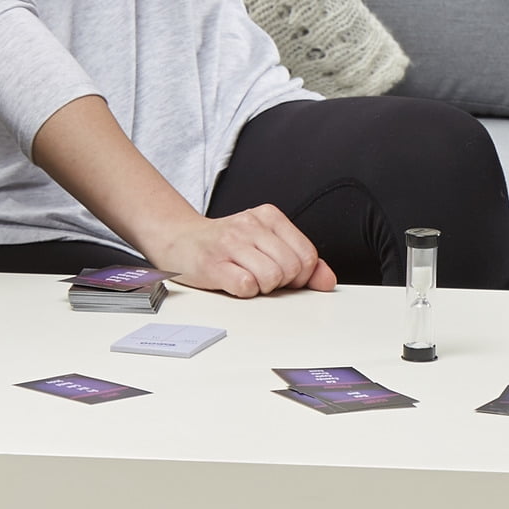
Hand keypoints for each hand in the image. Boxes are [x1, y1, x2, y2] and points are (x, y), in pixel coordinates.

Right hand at [147, 202, 336, 297]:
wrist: (181, 239)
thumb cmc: (227, 244)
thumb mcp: (267, 242)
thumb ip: (301, 259)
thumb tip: (328, 280)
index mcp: (269, 216)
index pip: (307, 254)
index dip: (301, 275)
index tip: (287, 277)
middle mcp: (251, 225)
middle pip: (291, 268)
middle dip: (282, 283)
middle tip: (264, 278)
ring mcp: (231, 243)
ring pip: (271, 278)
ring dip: (263, 288)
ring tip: (249, 278)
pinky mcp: (214, 263)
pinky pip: (247, 286)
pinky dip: (245, 291)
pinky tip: (235, 282)